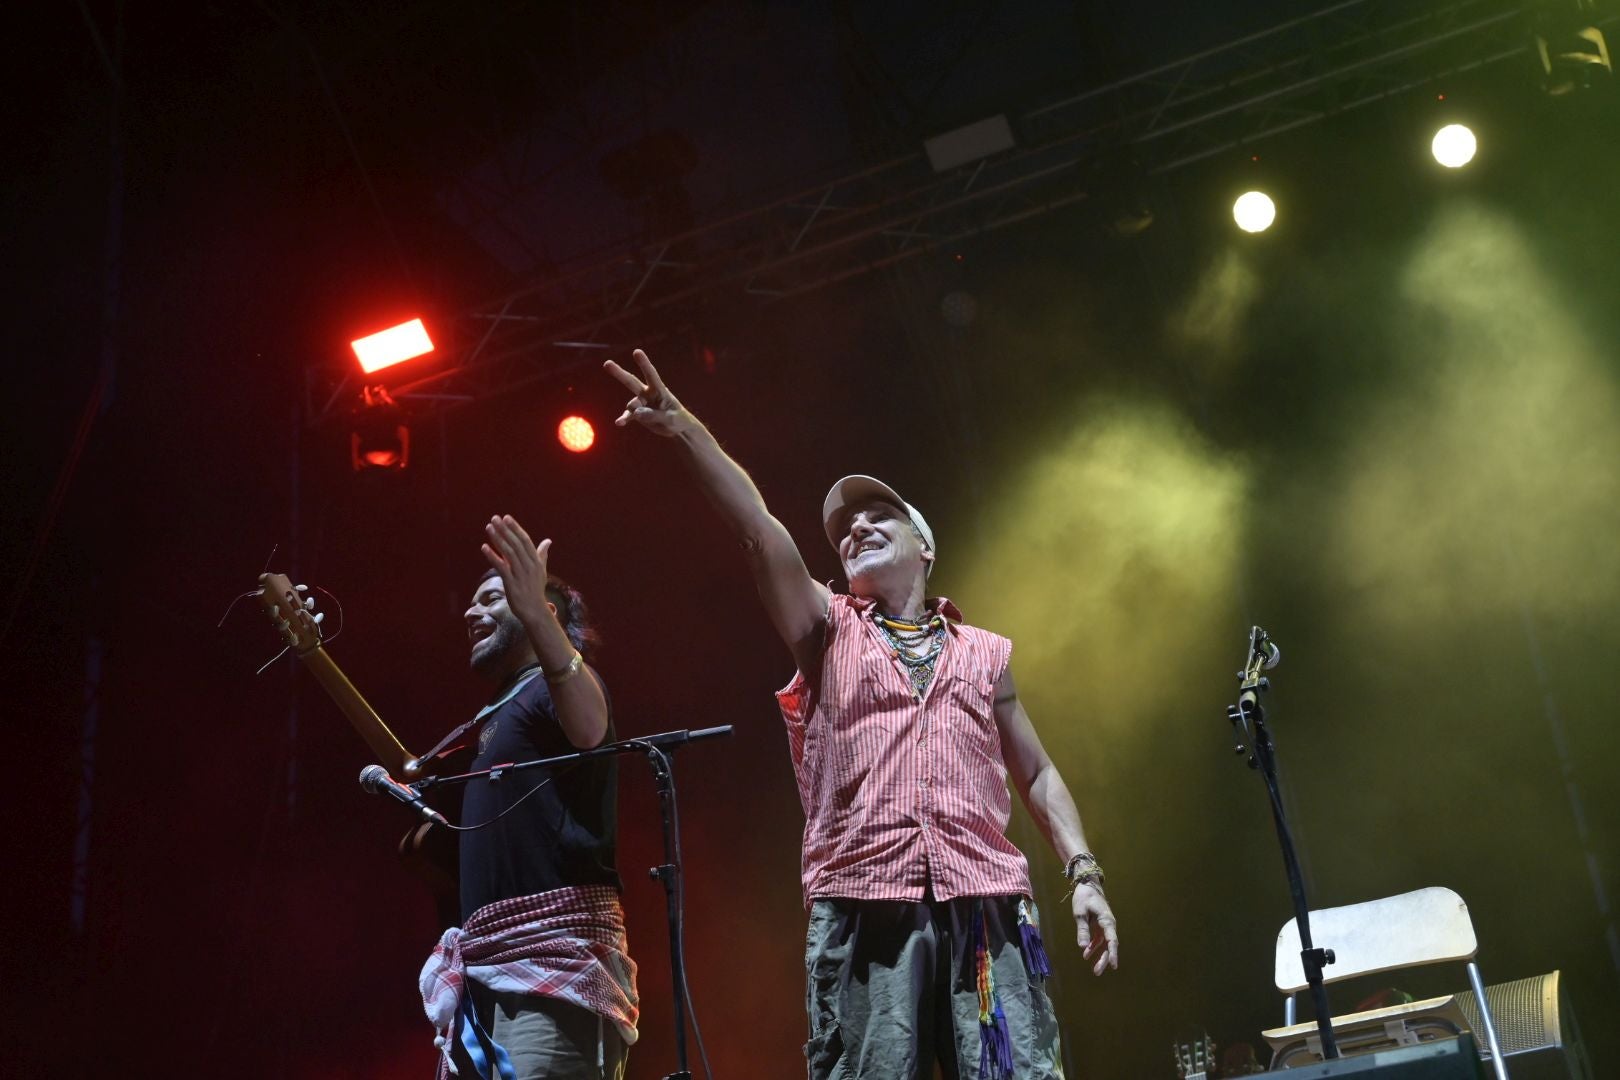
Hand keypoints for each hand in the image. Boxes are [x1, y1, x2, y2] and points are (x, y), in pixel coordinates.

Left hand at [480, 514, 553, 630]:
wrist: (534, 610)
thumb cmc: (536, 589)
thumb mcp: (541, 570)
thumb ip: (542, 554)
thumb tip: (548, 541)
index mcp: (536, 561)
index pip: (525, 540)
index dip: (515, 528)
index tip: (506, 517)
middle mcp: (529, 565)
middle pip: (516, 544)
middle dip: (505, 530)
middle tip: (495, 518)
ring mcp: (520, 574)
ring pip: (508, 553)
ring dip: (498, 539)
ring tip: (489, 528)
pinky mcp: (511, 583)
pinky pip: (501, 567)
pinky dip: (492, 556)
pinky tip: (484, 547)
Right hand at [604, 348, 691, 436]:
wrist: (677, 428)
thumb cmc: (678, 419)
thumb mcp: (671, 418)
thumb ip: (654, 415)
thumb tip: (636, 413)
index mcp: (660, 390)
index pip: (651, 374)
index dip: (644, 363)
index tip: (636, 351)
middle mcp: (648, 393)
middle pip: (631, 382)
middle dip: (619, 373)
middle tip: (607, 363)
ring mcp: (642, 403)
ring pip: (632, 404)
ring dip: (634, 411)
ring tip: (641, 417)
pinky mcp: (637, 414)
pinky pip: (629, 415)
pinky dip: (624, 419)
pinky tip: (619, 423)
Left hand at [1072, 884, 1118, 975]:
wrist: (1087, 884)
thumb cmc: (1084, 897)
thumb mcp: (1080, 913)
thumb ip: (1082, 930)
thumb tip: (1082, 947)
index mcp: (1106, 920)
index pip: (1112, 940)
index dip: (1112, 953)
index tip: (1113, 965)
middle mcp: (1108, 924)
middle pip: (1109, 945)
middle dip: (1104, 959)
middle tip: (1097, 972)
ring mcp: (1105, 925)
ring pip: (1105, 944)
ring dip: (1099, 955)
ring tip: (1094, 969)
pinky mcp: (1099, 925)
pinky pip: (1099, 939)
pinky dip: (1093, 946)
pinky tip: (1086, 955)